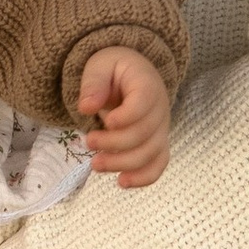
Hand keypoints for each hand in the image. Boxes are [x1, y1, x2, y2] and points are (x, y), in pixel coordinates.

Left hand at [74, 46, 170, 188]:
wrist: (131, 75)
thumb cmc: (113, 69)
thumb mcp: (99, 65)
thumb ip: (93, 83)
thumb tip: (86, 107)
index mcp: (147, 84)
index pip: (144, 102)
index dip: (127, 116)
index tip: (106, 121)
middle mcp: (160, 109)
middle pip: (144, 133)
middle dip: (114, 143)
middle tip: (88, 141)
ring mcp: (161, 129)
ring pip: (150, 154)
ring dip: (123, 164)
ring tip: (95, 164)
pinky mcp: (157, 144)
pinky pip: (158, 165)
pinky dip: (143, 178)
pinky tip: (122, 182)